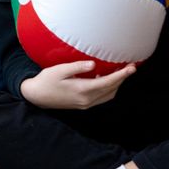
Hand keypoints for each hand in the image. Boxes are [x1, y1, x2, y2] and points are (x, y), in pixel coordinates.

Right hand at [20, 61, 135, 109]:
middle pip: (111, 89)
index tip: (132, 68)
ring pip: (108, 95)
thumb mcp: (59, 70)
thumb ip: (77, 67)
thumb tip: (93, 64)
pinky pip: (101, 97)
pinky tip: (105, 78)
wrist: (36, 97)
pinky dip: (108, 88)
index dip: (121, 75)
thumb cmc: (46, 81)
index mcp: (82, 90)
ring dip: (116, 84)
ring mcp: (85, 104)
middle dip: (122, 79)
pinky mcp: (83, 105)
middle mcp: (86, 100)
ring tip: (121, 72)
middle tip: (131, 67)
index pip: (107, 82)